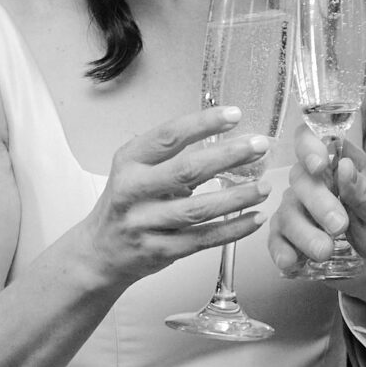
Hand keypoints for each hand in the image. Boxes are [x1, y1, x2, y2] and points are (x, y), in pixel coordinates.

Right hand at [79, 109, 270, 289]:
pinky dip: (233, 229)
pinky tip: (255, 218)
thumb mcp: (136, 170)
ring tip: (264, 186)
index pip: (168, 136)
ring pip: (199, 209)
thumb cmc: (127, 203)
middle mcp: (133, 191)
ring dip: (237, 197)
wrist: (100, 252)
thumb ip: (171, 155)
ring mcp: (145, 224)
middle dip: (228, 156)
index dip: (203, 123)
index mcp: (129, 162)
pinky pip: (203, 239)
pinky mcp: (160, 251)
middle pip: (187, 170)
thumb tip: (225, 136)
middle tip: (259, 146)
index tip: (233, 114)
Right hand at [269, 129, 365, 316]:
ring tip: (324, 252)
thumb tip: (344, 166)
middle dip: (316, 203)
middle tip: (339, 226)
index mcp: (343, 165)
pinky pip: (278, 239)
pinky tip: (291, 262)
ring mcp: (304, 210)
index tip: (317, 166)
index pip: (315, 140)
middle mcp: (318, 183)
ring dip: (302, 232)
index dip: (309, 146)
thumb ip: (365, 191)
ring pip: (287, 211)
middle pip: (300, 179)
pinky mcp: (296, 238)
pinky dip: (281, 250)